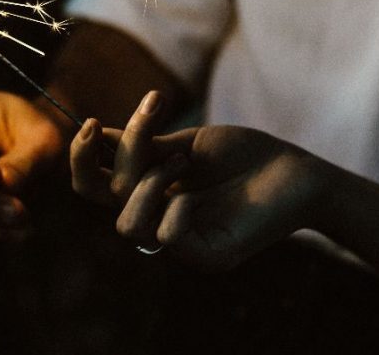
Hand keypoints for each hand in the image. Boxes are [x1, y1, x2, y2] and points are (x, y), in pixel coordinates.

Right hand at [70, 91, 329, 269]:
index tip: (93, 122)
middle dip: (118, 156)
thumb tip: (96, 133)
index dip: (81, 157)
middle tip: (149, 121)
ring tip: (183, 159)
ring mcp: (181, 242)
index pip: (93, 185)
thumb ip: (143, 145)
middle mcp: (156, 218)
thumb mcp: (185, 142)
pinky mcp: (209, 257)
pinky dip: (174, 209)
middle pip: (100, 198)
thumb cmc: (245, 154)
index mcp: (146, 192)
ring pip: (127, 224)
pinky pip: (167, 240)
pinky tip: (193, 191)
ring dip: (148, 182)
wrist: (297, 170)